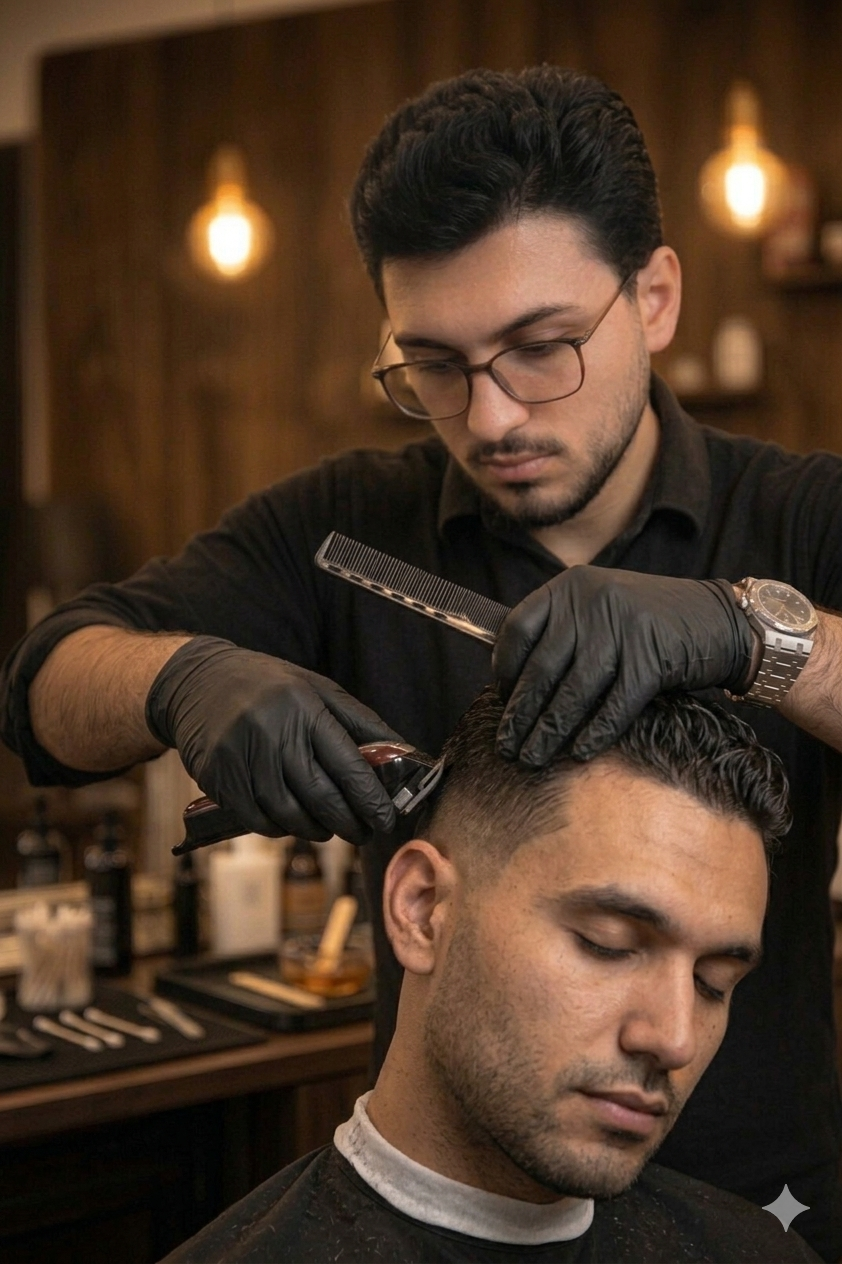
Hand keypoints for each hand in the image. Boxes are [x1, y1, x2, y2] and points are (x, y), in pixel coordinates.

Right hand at [146, 637, 403, 843]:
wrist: (198, 682)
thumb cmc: (270, 687)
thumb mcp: (318, 689)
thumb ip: (359, 722)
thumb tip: (403, 754)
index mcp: (304, 708)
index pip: (347, 765)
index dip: (371, 799)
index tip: (387, 819)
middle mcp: (273, 732)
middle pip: (320, 796)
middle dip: (349, 823)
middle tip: (364, 834)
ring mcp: (242, 757)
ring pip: (288, 814)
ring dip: (315, 830)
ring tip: (329, 828)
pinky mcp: (218, 778)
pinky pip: (257, 819)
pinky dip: (280, 828)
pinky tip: (292, 823)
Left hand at [492, 568, 753, 764]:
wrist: (719, 619)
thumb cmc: (650, 623)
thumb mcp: (600, 608)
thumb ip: (562, 631)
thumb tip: (514, 685)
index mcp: (571, 586)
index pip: (518, 629)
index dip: (504, 670)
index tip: (501, 700)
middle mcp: (592, 602)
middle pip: (542, 667)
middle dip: (520, 714)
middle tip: (506, 746)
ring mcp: (622, 628)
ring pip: (574, 691)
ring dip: (549, 731)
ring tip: (532, 758)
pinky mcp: (652, 658)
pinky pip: (614, 705)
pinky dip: (595, 733)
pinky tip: (580, 753)